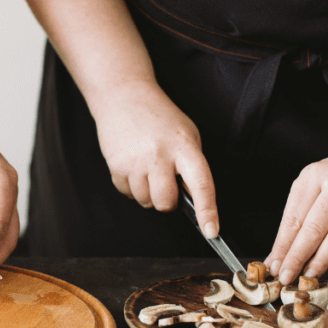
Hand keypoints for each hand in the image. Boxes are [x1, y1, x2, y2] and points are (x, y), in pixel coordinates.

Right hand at [90, 84, 218, 236]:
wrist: (124, 96)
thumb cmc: (160, 117)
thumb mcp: (186, 135)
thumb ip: (192, 166)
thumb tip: (194, 201)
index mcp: (184, 146)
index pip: (201, 184)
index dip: (207, 211)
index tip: (211, 231)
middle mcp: (159, 154)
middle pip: (166, 202)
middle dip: (167, 200)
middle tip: (166, 181)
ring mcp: (135, 161)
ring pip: (145, 201)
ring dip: (148, 192)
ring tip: (147, 167)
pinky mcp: (116, 165)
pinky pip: (127, 194)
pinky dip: (132, 186)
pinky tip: (133, 165)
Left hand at [265, 144, 327, 283]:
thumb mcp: (311, 189)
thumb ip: (295, 220)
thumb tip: (277, 258)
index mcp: (314, 176)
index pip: (294, 218)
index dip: (282, 247)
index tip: (273, 267)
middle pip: (314, 228)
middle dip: (298, 257)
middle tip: (287, 277)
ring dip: (322, 260)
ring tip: (310, 274)